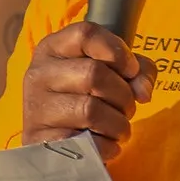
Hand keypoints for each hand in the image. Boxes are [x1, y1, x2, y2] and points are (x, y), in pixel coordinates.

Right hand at [22, 22, 156, 161]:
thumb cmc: (86, 98)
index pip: (85, 34)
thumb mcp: (109, 72)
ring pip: (92, 110)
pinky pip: (87, 143)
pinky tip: (105, 144)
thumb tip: (143, 92)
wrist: (55, 145)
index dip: (117, 50)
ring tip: (118, 128)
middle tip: (127, 108)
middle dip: (123, 95)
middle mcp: (38, 74)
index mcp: (52, 48)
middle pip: (94, 74)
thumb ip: (137, 71)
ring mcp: (36, 108)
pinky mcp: (41, 142)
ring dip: (118, 124)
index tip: (131, 70)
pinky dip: (107, 146)